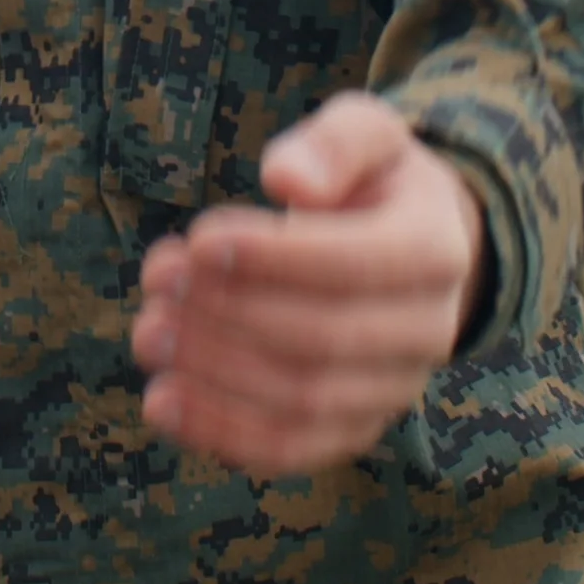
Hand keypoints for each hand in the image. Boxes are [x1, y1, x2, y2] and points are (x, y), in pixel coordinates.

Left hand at [132, 91, 486, 475]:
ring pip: (303, 403)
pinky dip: (223, 434)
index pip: (355, 266)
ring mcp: (392, 390)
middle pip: (322, 340)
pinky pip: (291, 449)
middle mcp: (427, 332)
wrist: (409, 249)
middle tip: (158, 283)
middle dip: (228, 315)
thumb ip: (334, 143)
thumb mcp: (369, 133)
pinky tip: (162, 403)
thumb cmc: (372, 183)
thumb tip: (286, 179)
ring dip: (214, 375)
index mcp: (436, 250)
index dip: (272, 258)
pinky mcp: (353, 429)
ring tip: (147, 332)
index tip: (197, 239)